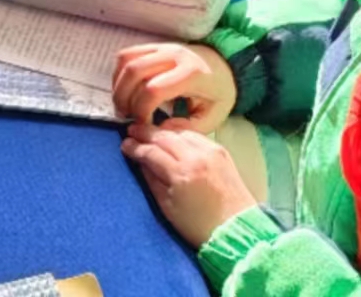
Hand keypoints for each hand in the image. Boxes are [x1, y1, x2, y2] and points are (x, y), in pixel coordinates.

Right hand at [113, 42, 236, 131]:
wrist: (226, 64)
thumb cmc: (219, 92)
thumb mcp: (213, 116)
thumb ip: (188, 128)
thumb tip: (160, 130)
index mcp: (191, 74)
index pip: (154, 89)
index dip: (142, 110)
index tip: (144, 125)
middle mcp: (174, 56)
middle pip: (134, 72)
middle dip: (125, 98)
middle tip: (127, 118)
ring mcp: (162, 47)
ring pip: (127, 61)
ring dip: (118, 86)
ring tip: (123, 106)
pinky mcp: (154, 46)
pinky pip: (127, 54)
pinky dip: (119, 73)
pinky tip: (124, 91)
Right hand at [121, 125, 256, 247]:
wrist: (237, 230)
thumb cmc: (198, 226)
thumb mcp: (167, 208)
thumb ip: (152, 180)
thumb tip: (140, 161)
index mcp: (181, 173)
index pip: (152, 152)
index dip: (135, 147)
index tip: (124, 145)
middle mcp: (196, 156)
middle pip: (164, 137)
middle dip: (146, 133)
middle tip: (131, 130)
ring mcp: (210, 151)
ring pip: (180, 132)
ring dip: (163, 131)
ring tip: (150, 131)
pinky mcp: (221, 150)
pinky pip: (196, 135)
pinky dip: (181, 133)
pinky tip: (173, 135)